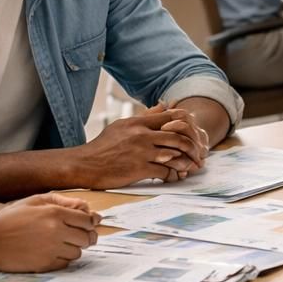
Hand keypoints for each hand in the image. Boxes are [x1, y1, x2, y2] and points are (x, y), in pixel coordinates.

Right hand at [0, 195, 99, 271]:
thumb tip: (86, 207)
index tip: (88, 225)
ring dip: (73, 248)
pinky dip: (62, 258)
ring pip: (78, 252)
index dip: (90, 223)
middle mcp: (57, 231)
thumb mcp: (34, 201)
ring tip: (59, 243)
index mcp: (55, 213)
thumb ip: (61, 201)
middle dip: (85, 237)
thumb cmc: (9, 219)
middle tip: (76, 236)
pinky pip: (65, 263)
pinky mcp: (46, 264)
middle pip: (87, 238)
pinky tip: (51, 252)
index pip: (88, 220)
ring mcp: (52, 249)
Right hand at [71, 103, 204, 188]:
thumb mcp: (122, 126)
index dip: (187, 126)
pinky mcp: (138, 168)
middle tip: (199, 154)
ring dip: (186, 161)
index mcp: (138, 123)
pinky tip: (175, 177)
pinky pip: (165, 171)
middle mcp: (141, 134)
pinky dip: (174, 175)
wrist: (83, 165)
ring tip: (191, 166)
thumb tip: (165, 104)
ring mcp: (141, 152)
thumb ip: (145, 116)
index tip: (194, 134)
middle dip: (192, 146)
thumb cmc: (103, 146)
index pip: (171, 118)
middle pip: (178, 135)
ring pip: (174, 153)